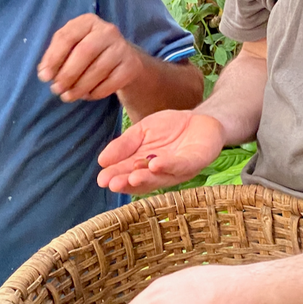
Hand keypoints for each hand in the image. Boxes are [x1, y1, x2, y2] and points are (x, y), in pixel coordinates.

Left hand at [38, 14, 142, 101]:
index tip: (44, 77)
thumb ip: (56, 56)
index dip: (53, 58)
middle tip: (56, 90)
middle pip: (84, 52)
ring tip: (68, 96)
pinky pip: (111, 82)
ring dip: (79, 87)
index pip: (67, 36)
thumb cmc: (90, 53)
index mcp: (87, 22)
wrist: (123, 59)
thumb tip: (44, 73)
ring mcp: (122, 47)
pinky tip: (87, 95)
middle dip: (67, 74)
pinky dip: (96, 92)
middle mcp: (107, 30)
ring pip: (98, 69)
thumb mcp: (72, 47)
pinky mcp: (132, 65)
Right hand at [97, 110, 225, 194]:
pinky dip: (167, 165)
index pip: (127, 173)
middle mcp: (160, 173)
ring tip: (131, 177)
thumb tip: (101, 160)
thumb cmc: (170, 127)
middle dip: (127, 182)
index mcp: (144, 166)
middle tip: (113, 184)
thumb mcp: (142, 131)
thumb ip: (124, 144)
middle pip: (142, 181)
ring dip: (145, 178)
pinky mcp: (195, 162)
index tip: (101, 180)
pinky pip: (180, 165)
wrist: (201, 119)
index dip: (115, 177)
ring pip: (160, 178)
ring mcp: (177, 170)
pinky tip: (154, 164)